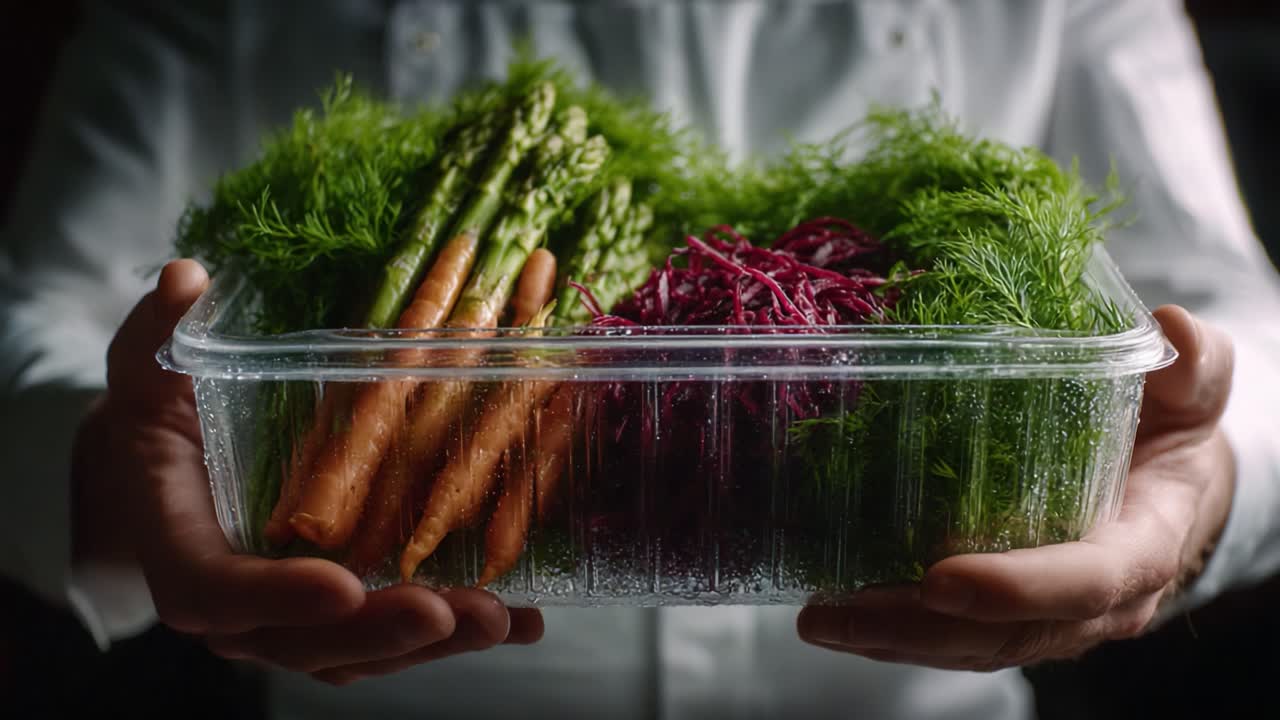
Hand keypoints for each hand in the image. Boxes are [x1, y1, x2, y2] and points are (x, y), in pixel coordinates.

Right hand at [73, 259, 542, 684]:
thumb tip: (188, 279)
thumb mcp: (152, 370)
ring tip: (498, 619)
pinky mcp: (342, 616)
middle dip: (380, 629)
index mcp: (181, 547)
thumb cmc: (167, 419)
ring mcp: (293, 618)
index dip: (276, 596)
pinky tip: (522, 620)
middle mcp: (239, 603)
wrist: (175, 473)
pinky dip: (460, 632)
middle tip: (444, 609)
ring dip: (434, 641)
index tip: (342, 586)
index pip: (216, 590)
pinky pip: (397, 637)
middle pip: (305, 640)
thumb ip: (162, 331)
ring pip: (361, 651)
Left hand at [796, 305, 1235, 670]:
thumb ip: (1192, 367)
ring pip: (973, 647)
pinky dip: (895, 634)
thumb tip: (1171, 332)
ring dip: (891, 640)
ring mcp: (1052, 619)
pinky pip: (956, 640)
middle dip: (920, 628)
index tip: (939, 578)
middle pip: (1009, 633)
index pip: (1088, 581)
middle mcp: (1098, 602)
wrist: (1169, 483)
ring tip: (821, 620)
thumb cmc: (1171, 431)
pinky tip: (838, 616)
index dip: (1017, 587)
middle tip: (838, 611)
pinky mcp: (1014, 618)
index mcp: (1144, 545)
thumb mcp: (1189, 392)